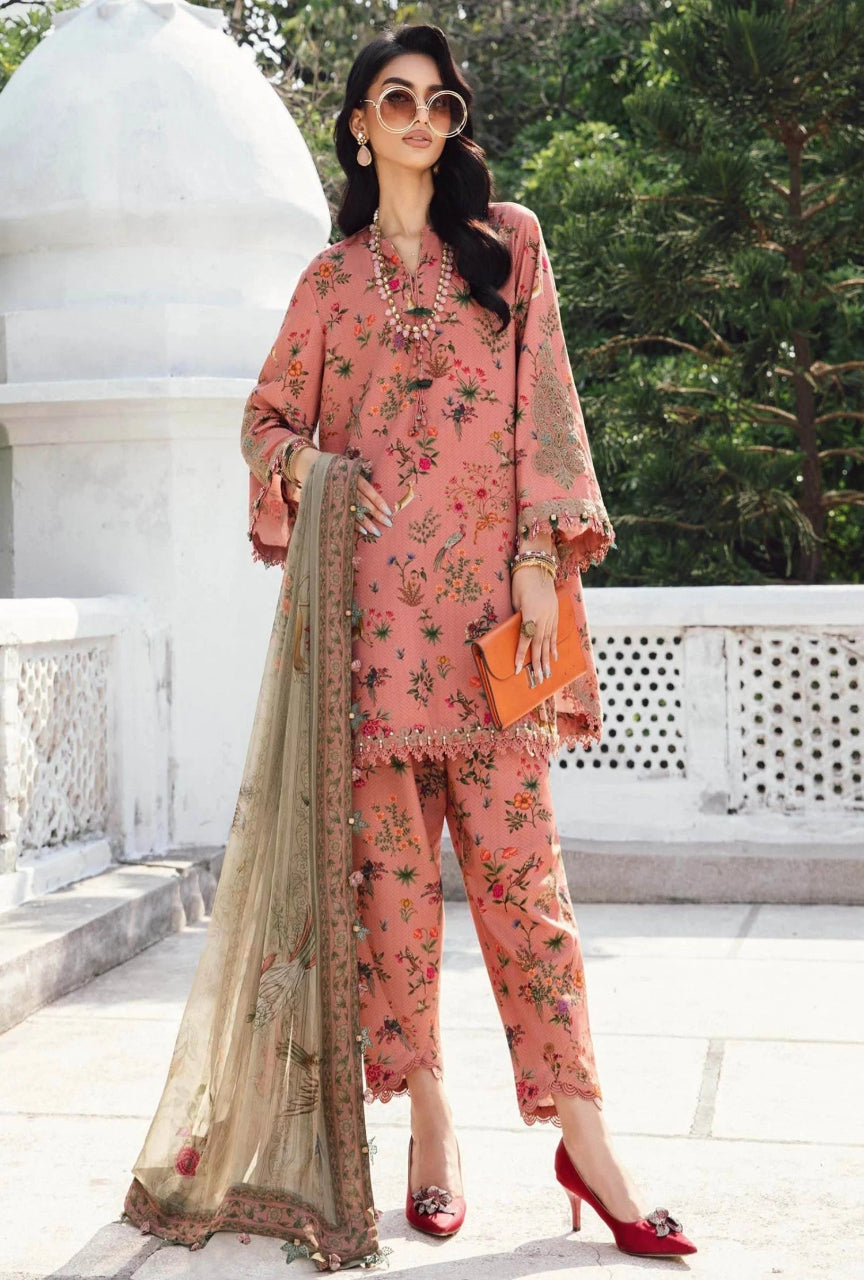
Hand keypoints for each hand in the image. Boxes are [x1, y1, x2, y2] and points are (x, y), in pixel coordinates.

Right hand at [289, 447, 391, 536]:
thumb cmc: (336, 470)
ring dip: (366, 523)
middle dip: (377, 515)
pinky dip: (354, 524)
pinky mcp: (332, 504)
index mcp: (353, 477)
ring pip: (355, 511)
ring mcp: (339, 497)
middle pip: (365, 503)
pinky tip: (363, 531)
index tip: (389, 512)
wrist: (311, 467)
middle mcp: (347, 487)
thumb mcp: (349, 471)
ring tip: (377, 532)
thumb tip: (377, 499)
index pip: (370, 492)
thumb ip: (360, 482)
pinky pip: (345, 516)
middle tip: (388, 524)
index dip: (379, 502)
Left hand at [510, 567, 558, 681]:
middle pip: (539, 644)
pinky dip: (553, 645)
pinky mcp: (555, 613)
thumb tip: (519, 633)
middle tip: (537, 680)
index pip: (525, 639)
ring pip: (548, 641)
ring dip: (546, 659)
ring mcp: (551, 615)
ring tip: (546, 674)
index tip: (517, 669)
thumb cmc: (521, 582)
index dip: (521, 655)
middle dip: (537, 663)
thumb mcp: (515, 601)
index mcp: (530, 614)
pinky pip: (554, 633)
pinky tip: (554, 656)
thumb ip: (518, 618)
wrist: (537, 566)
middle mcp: (543, 617)